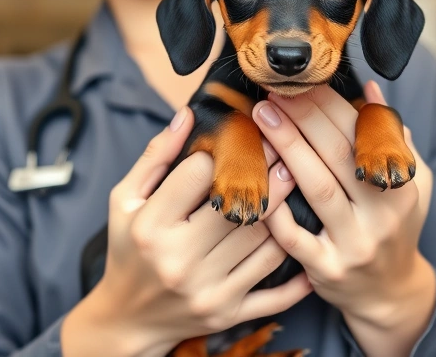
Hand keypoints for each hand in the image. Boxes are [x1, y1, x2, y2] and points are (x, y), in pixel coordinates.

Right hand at [61, 107, 311, 356]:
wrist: (129, 319)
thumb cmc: (128, 249)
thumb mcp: (125, 200)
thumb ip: (154, 158)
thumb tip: (187, 116)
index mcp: (152, 227)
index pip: (200, 176)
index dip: (223, 151)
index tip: (244, 133)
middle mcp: (181, 262)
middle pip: (241, 208)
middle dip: (267, 172)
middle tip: (286, 148)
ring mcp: (209, 292)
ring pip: (266, 243)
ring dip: (287, 210)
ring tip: (297, 179)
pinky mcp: (229, 314)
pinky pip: (276, 292)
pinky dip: (298, 271)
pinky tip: (309, 242)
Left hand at [253, 83, 435, 356]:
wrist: (389, 293)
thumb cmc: (394, 225)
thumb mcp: (410, 181)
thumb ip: (390, 137)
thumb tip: (370, 88)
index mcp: (401, 186)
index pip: (363, 135)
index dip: (331, 105)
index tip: (304, 81)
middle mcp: (382, 215)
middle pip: (338, 156)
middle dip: (304, 118)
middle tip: (274, 91)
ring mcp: (355, 244)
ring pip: (318, 189)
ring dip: (288, 148)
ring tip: (262, 117)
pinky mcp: (327, 270)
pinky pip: (295, 237)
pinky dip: (276, 208)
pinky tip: (257, 179)